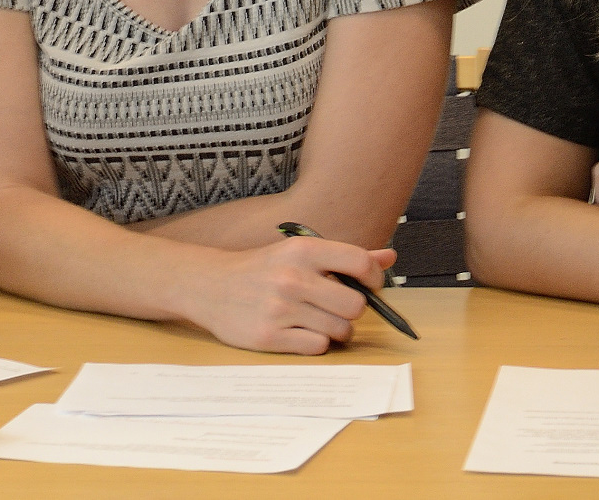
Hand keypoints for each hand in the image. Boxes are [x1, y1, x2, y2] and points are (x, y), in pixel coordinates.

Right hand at [184, 237, 398, 354]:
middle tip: (337, 308)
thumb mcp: (299, 253)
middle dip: (352, 311)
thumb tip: (389, 258)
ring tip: (319, 322)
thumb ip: (344, 257)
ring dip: (337, 330)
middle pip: (355, 305)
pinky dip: (316, 343)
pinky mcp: (268, 337)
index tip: (367, 285)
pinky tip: (302, 332)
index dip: (373, 278)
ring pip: (340, 330)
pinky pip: (317, 347)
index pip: (359, 262)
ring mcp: (280, 309)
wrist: (209, 286)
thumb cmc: (262, 269)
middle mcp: (292, 278)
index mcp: (303, 250)